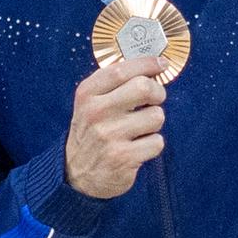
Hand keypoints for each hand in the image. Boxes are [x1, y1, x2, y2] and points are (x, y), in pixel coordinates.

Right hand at [63, 56, 166, 198]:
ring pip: (156, 116)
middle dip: (157, 92)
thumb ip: (114, 83)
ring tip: (138, 130)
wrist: (75, 173)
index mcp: (87, 94)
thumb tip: (152, 64)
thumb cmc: (91, 131)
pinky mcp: (123, 157)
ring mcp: (109, 136)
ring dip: (153, 123)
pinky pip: (157, 142)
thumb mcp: (90, 103)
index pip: (121, 70)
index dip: (147, 63)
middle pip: (144, 87)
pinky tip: (137, 148)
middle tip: (154, 100)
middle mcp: (96, 113)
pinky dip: (151, 145)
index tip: (161, 64)